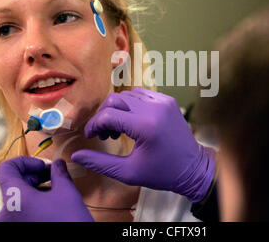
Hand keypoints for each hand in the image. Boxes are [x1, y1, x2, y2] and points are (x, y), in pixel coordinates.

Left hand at [0, 156, 92, 221]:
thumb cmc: (69, 223)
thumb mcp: (67, 192)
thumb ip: (59, 173)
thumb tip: (58, 164)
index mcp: (15, 199)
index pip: (5, 169)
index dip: (24, 162)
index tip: (42, 166)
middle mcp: (6, 214)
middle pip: (12, 183)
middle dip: (34, 176)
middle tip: (53, 175)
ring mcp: (10, 225)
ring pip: (17, 198)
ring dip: (35, 189)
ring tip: (55, 192)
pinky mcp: (17, 229)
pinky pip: (20, 211)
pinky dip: (33, 203)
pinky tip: (50, 206)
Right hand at [71, 87, 215, 202]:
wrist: (193, 168)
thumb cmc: (161, 173)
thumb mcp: (128, 172)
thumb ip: (100, 163)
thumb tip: (76, 156)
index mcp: (145, 126)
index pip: (108, 115)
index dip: (94, 125)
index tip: (91, 136)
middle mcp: (154, 108)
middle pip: (115, 100)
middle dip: (104, 116)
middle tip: (105, 135)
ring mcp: (163, 101)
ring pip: (127, 94)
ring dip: (117, 109)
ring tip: (119, 130)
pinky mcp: (168, 100)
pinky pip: (141, 94)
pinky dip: (131, 105)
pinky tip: (132, 121)